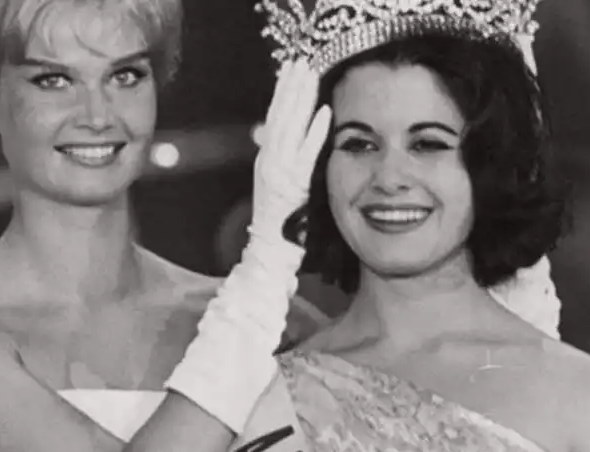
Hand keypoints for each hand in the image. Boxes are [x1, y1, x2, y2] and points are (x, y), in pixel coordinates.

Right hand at [251, 60, 331, 239]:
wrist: (269, 251)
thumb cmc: (279, 223)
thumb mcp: (275, 185)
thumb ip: (280, 160)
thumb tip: (281, 136)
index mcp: (265, 160)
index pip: (273, 118)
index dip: (281, 93)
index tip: (289, 70)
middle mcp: (269, 162)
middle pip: (279, 116)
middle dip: (290, 87)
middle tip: (300, 62)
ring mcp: (279, 172)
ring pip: (290, 127)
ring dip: (300, 100)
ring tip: (310, 76)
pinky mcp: (293, 185)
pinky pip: (306, 152)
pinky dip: (314, 131)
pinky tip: (324, 111)